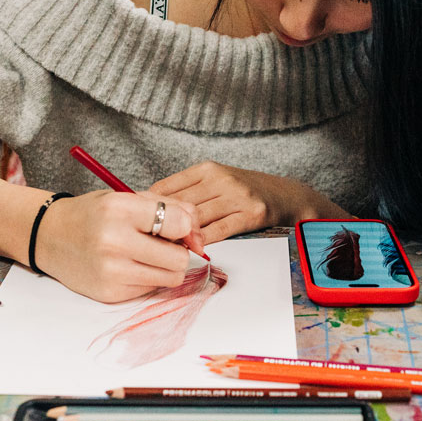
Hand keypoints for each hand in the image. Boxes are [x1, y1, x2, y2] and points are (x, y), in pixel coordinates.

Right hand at [35, 191, 203, 302]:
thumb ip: (170, 206)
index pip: (180, 224)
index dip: (187, 228)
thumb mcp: (128, 197)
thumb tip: (199, 234)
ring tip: (147, 254)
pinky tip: (129, 266)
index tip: (178, 228)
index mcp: (120, 209)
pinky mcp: (109, 294)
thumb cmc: (94, 214)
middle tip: (164, 243)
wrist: (50, 236)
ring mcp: (111, 271)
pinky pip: (151, 289)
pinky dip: (147, 278)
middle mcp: (114, 241)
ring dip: (166, 267)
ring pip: (171, 278)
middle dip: (179, 251)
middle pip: (179, 258)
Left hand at [150, 162, 347, 243]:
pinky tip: (192, 251)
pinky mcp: (249, 213)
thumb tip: (150, 206)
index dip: (148, 207)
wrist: (286, 195)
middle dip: (160, 225)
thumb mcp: (216, 181)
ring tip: (164, 251)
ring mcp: (236, 195)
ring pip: (196, 219)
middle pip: (179, 204)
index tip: (135, 222)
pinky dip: (203, 242)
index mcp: (207, 169)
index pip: (167, 187)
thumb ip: (187, 192)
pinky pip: (219, 230)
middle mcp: (220, 179)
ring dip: (179, 237)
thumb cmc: (245, 192)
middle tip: (143, 242)